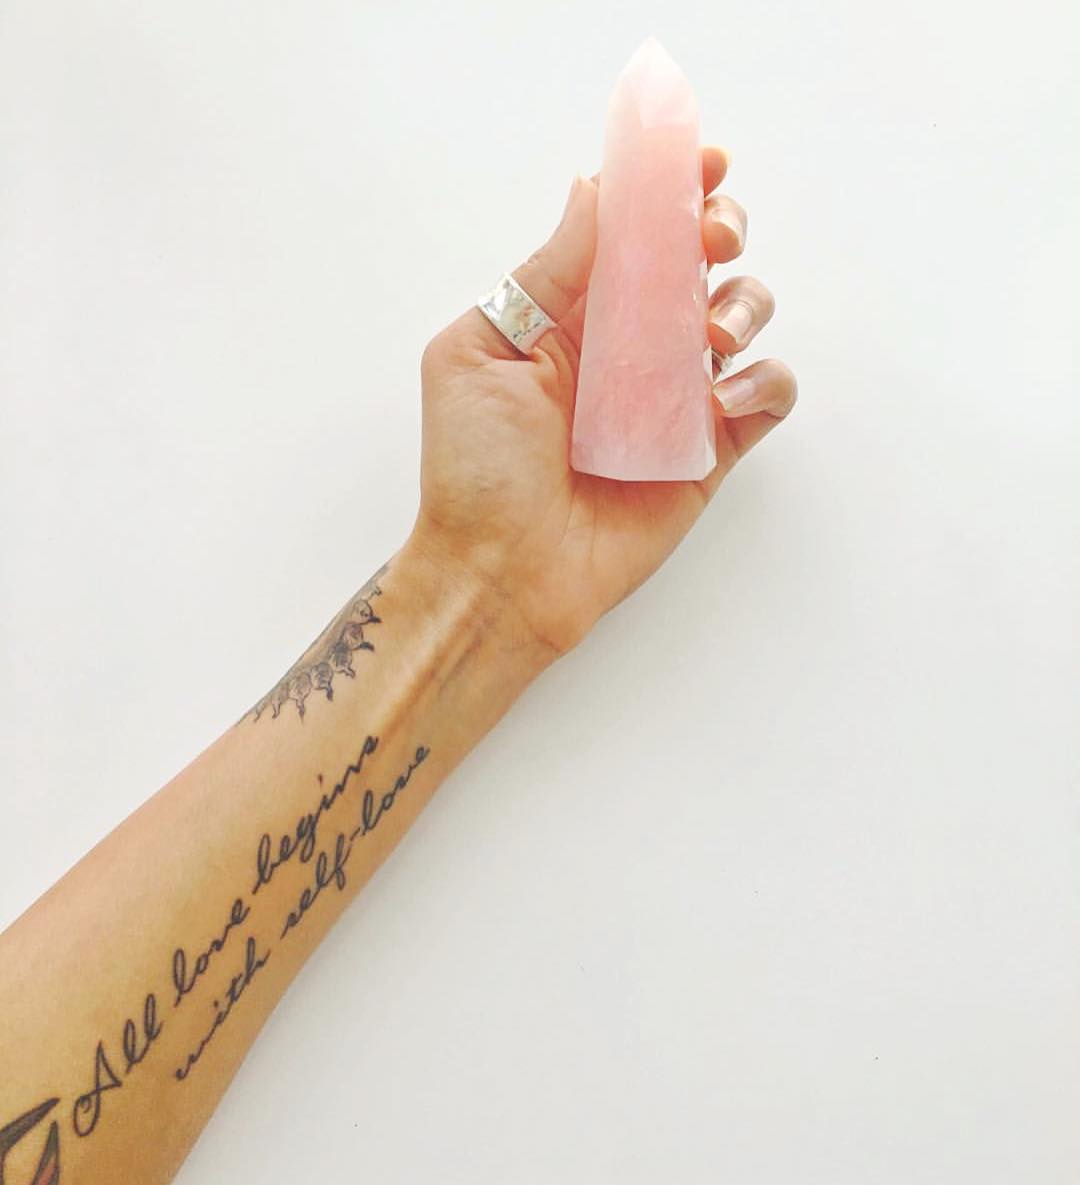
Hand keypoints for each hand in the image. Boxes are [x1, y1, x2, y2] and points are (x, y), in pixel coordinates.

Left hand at [409, 146, 796, 659]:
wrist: (500, 574)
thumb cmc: (473, 469)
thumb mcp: (483, 353)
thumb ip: (544, 274)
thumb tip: (593, 189)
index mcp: (573, 313)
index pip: (632, 231)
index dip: (671, 187)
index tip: (701, 161)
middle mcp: (630, 345)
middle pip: (700, 260)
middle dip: (720, 229)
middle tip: (710, 241)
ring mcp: (673, 396)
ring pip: (744, 317)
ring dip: (745, 302)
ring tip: (709, 334)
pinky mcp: (708, 450)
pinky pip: (768, 396)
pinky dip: (766, 382)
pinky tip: (725, 397)